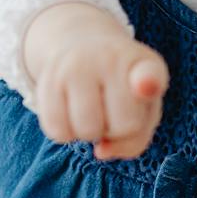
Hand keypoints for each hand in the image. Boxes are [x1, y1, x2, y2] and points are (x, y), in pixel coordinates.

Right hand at [23, 5, 168, 159]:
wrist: (85, 46)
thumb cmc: (123, 88)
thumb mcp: (144, 109)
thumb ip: (136, 140)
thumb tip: (100, 151)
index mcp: (143, 63)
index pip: (149, 76)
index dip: (148, 83)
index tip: (146, 87)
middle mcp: (109, 58)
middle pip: (122, 127)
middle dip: (119, 129)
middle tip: (113, 109)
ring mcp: (75, 66)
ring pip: (86, 131)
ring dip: (91, 132)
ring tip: (93, 110)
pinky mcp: (47, 79)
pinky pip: (56, 130)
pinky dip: (66, 133)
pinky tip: (72, 113)